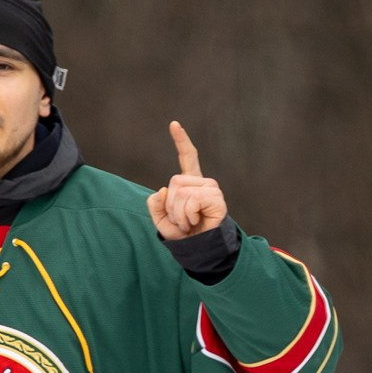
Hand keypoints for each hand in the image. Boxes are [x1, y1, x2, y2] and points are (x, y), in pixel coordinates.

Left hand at [145, 120, 227, 240]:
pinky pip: (192, 200)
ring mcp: (211, 189)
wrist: (198, 248)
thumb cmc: (182, 233)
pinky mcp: (217, 198)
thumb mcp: (160, 219)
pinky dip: (188, 214)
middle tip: (182, 219)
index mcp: (189, 182)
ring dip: (179, 213)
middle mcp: (202, 182)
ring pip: (181, 192)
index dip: (181, 141)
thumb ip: (154, 204)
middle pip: (174, 182)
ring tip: (189, 221)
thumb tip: (162, 190)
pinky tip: (196, 220)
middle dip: (170, 206)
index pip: (187, 157)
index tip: (174, 124)